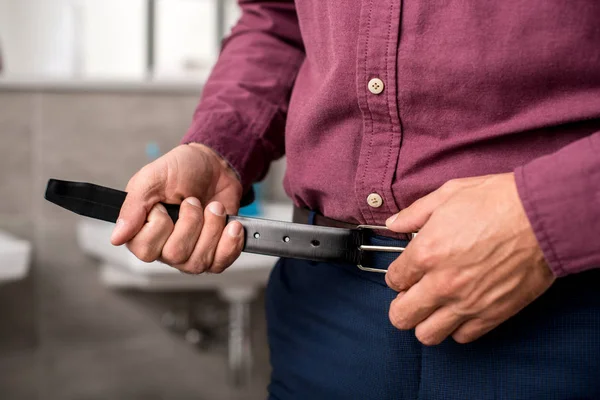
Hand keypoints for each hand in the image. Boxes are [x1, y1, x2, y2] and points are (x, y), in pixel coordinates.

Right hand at [110, 143, 244, 273]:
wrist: (215, 166)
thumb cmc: (182, 170)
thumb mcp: (152, 178)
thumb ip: (133, 206)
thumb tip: (117, 237)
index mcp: (143, 231)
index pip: (145, 250)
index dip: (160, 225)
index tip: (164, 204)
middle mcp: (165, 248)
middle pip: (176, 255)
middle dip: (192, 221)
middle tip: (193, 200)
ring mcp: (191, 254)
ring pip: (199, 260)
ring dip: (212, 227)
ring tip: (214, 207)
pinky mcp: (215, 254)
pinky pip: (221, 263)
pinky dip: (230, 243)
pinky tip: (231, 225)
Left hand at [384, 173, 554, 344]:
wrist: (543, 216)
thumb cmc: (498, 201)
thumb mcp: (448, 194)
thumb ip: (414, 213)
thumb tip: (394, 223)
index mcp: (426, 253)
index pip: (393, 279)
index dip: (397, 275)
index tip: (406, 271)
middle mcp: (441, 284)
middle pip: (401, 316)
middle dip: (401, 305)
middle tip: (412, 294)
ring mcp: (467, 303)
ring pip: (427, 334)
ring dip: (425, 322)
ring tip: (434, 307)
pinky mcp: (493, 314)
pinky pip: (462, 337)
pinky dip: (456, 328)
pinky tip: (460, 310)